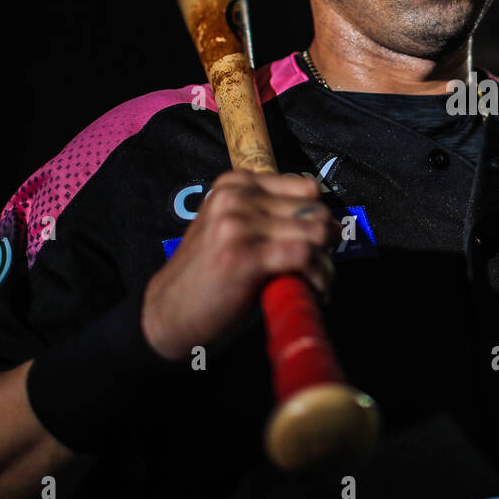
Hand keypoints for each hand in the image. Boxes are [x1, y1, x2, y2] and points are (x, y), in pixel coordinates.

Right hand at [140, 171, 338, 360]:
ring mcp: (238, 223)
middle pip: (316, 210)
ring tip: (317, 284)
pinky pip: (305, 256)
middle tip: (318, 269)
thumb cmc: (211, 276)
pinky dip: (319, 277)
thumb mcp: (234, 230)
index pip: (307, 189)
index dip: (319, 218)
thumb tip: (328, 223)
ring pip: (316, 231)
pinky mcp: (245, 255)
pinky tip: (313, 292)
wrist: (169, 314)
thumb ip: (271, 217)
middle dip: (327, 243)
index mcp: (235, 184)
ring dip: (325, 264)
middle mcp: (236, 196)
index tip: (318, 244)